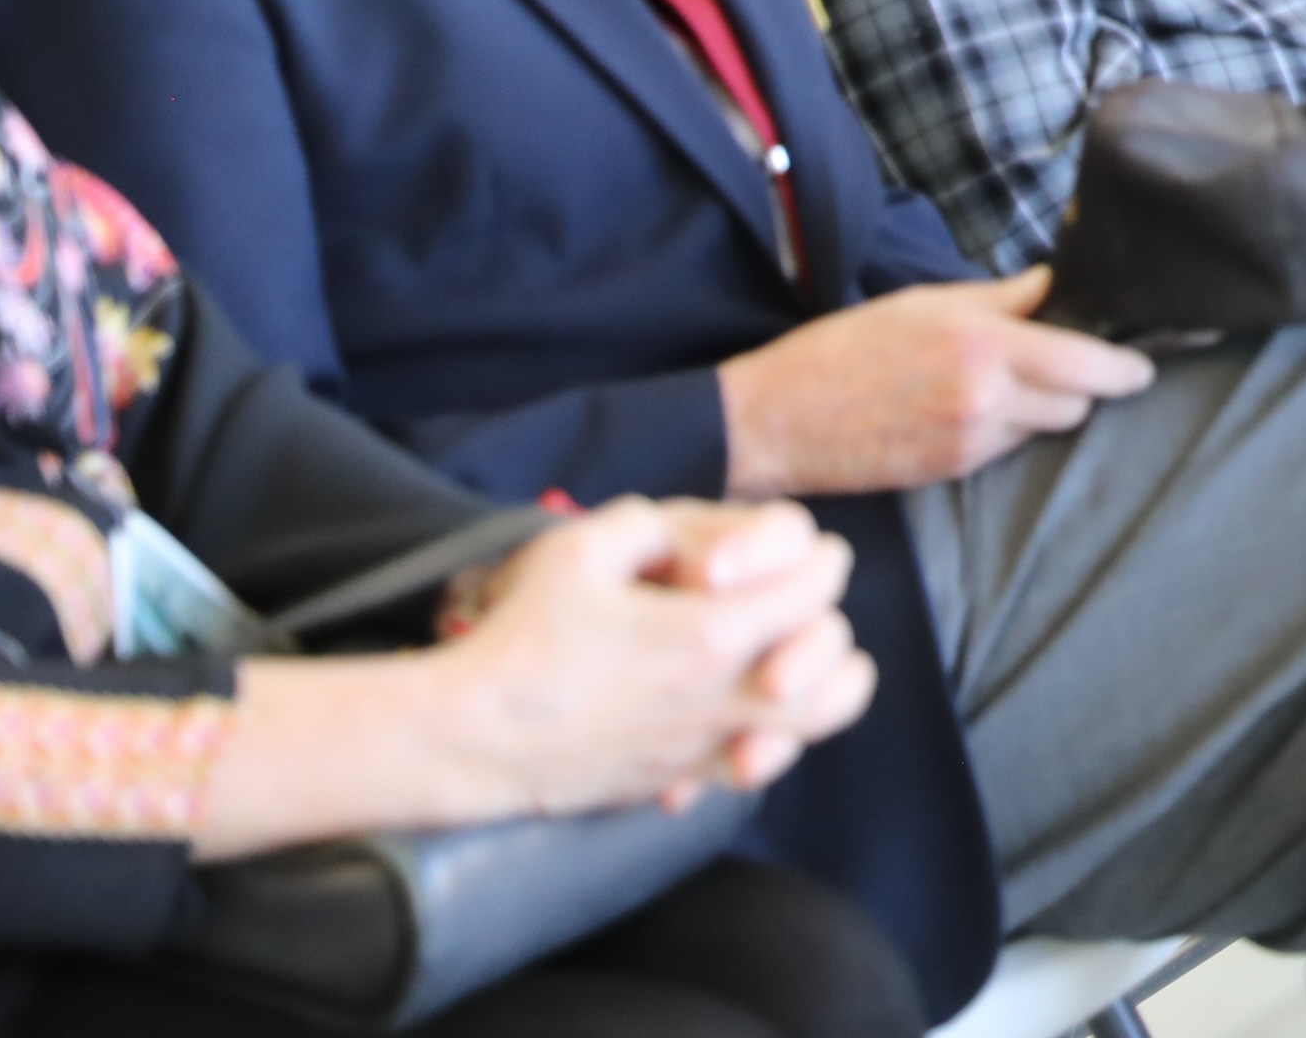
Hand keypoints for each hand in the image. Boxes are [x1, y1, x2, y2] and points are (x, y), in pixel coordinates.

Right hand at [203, 498, 877, 857]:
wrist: (466, 739)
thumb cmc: (520, 640)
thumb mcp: (584, 547)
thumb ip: (658, 526)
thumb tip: (694, 541)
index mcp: (713, 634)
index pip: (819, 584)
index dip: (810, 557)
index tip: (786, 555)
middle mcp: (725, 698)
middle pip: (839, 665)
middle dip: (826, 626)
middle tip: (791, 610)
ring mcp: (705, 747)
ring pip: (812, 728)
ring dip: (816, 690)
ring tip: (786, 665)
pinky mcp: (677, 779)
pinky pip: (752, 767)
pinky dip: (764, 741)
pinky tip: (730, 718)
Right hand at [714, 266, 1156, 496]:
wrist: (778, 421)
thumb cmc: (845, 350)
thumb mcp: (923, 303)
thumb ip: (999, 299)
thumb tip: (1052, 285)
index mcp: (985, 345)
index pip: (1089, 365)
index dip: (1125, 369)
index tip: (1141, 365)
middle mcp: (987, 398)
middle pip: (1077, 402)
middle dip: (1080, 384)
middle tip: (1062, 363)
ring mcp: (971, 443)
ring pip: (1043, 428)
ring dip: (1040, 409)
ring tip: (1000, 385)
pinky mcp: (952, 474)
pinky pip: (1005, 450)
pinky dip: (1003, 431)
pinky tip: (966, 411)